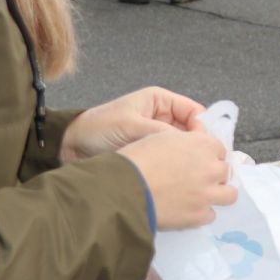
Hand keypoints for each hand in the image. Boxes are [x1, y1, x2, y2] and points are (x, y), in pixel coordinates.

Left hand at [63, 87, 205, 162]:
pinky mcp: (151, 154)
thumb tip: (190, 144)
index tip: (207, 147)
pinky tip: (181, 177)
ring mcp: (157, 136)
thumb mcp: (132, 126)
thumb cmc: (99, 128)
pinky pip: (171, 159)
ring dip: (188, 158)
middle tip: (207, 164)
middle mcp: (162, 117)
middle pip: (192, 131)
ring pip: (183, 147)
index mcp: (160, 101)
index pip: (194, 112)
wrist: (71, 146)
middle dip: (198, 146)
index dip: (203, 128)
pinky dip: (177, 167)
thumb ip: (162, 132)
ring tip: (195, 173)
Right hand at [120, 131, 236, 229]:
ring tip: (201, 197)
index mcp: (203, 144)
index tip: (198, 161)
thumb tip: (190, 151)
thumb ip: (184, 142)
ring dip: (217, 194)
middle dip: (214, 174)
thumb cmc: (138, 158)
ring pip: (229, 194)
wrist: (125, 189)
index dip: (208, 155)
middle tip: (197, 179)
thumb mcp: (162, 137)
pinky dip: (201, 213)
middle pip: (226, 171)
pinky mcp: (199, 216)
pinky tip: (188, 211)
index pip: (219, 149)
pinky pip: (211, 215)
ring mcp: (208, 194)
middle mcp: (211, 168)